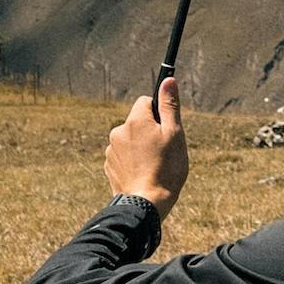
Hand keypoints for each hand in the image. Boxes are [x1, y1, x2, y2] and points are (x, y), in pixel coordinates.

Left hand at [104, 78, 187, 220]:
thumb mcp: (175, 134)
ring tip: (154, 165)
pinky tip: (143, 174)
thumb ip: (170, 106)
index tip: (167, 128)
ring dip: (140, 147)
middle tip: (163, 150)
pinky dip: (132, 162)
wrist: (146, 203)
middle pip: (137, 122)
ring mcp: (111, 150)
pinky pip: (123, 156)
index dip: (159, 112)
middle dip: (149, 131)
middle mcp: (118, 131)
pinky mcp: (109, 166)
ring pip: (130, 140)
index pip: (145, 101)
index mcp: (135, 120)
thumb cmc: (166, 168)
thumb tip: (169, 80)